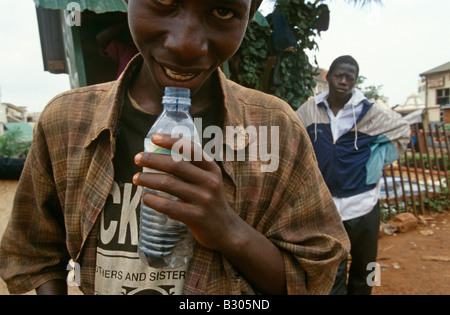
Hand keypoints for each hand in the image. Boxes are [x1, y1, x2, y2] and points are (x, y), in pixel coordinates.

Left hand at [133, 133, 241, 252]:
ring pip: (168, 184)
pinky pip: (168, 206)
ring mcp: (204, 200)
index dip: (171, 141)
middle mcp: (210, 182)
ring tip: (136, 178)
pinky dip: (153, 200)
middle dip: (152, 159)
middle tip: (137, 158)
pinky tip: (145, 197)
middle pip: (175, 165)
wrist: (226, 230)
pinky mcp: (196, 217)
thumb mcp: (209, 180)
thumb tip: (159, 153)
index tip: (153, 138)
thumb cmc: (210, 201)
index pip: (190, 149)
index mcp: (212, 169)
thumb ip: (192, 168)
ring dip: (148, 179)